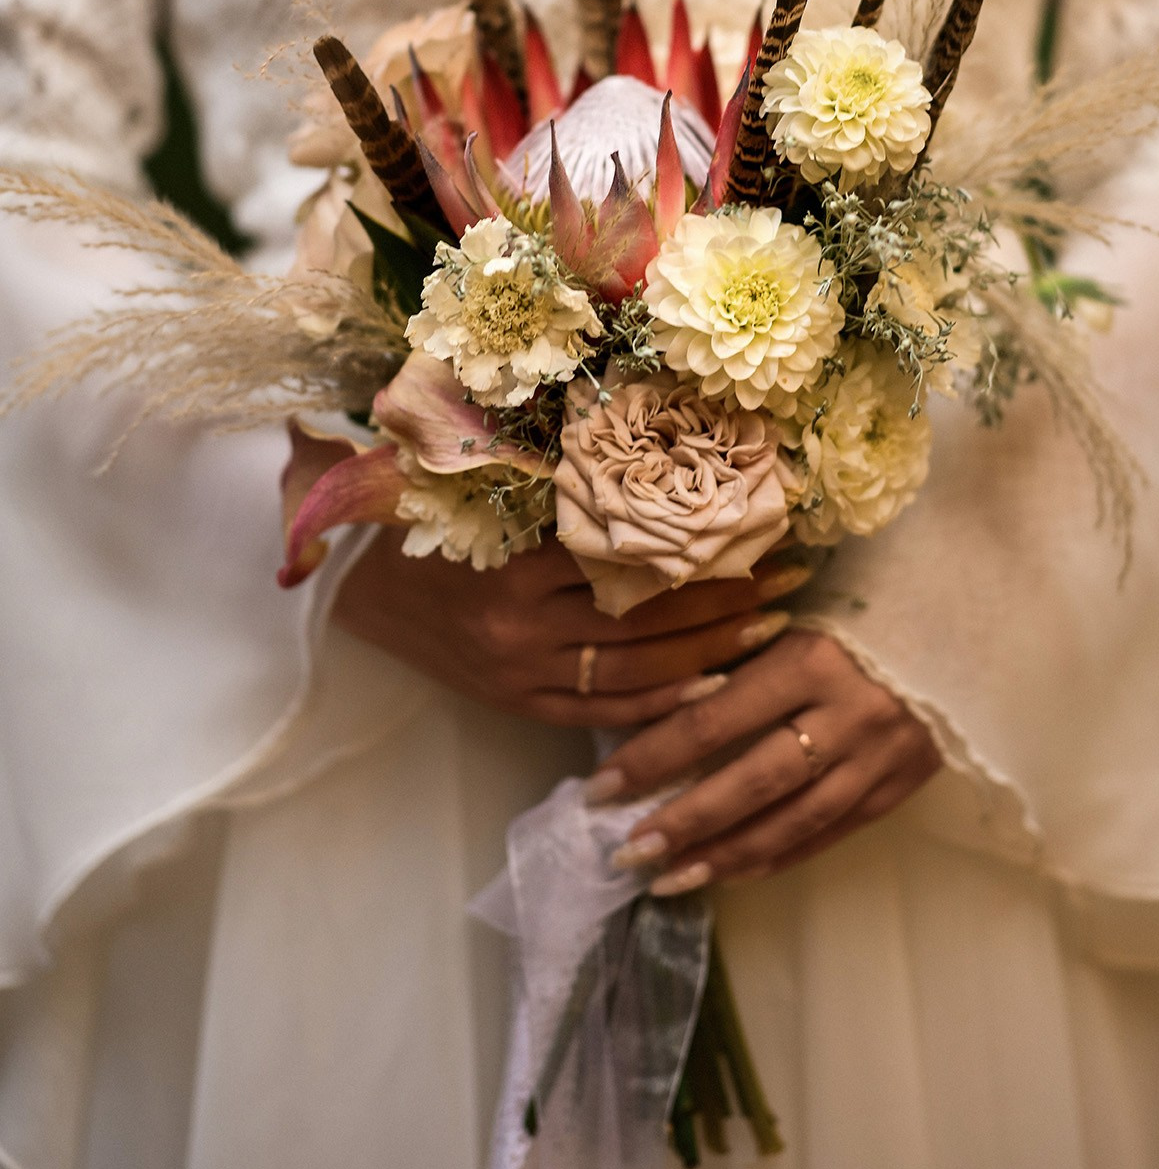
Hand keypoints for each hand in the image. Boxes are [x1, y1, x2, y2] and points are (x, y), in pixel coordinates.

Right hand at [332, 528, 808, 727]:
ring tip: (775, 626)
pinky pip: (602, 711)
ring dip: (713, 649)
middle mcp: (522, 622)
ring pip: (638, 668)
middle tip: (793, 575)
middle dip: (727, 596)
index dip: (701, 542)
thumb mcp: (487, 491)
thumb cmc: (429, 522)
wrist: (355, 586)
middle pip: (647, 614)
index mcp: (515, 558)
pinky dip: (662, 704)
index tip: (761, 522)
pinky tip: (716, 688)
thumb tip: (659, 457)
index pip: (630, 553)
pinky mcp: (518, 703)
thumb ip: (563, 485)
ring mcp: (521, 670)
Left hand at [587, 629, 940, 886]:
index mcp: (811, 658)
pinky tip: (731, 871)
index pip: (714, 721)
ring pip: (792, 823)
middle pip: (750, 782)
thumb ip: (737, 655)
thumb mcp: (798, 612)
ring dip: (724, 856)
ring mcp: (879, 757)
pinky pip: (830, 832)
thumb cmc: (866, 601)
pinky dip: (777, 855)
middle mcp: (847, 715)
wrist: (968, 618)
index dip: (652, 757)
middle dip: (682, 822)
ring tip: (667, 879)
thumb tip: (656, 701)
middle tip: (626, 851)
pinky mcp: (902, 784)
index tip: (601, 787)